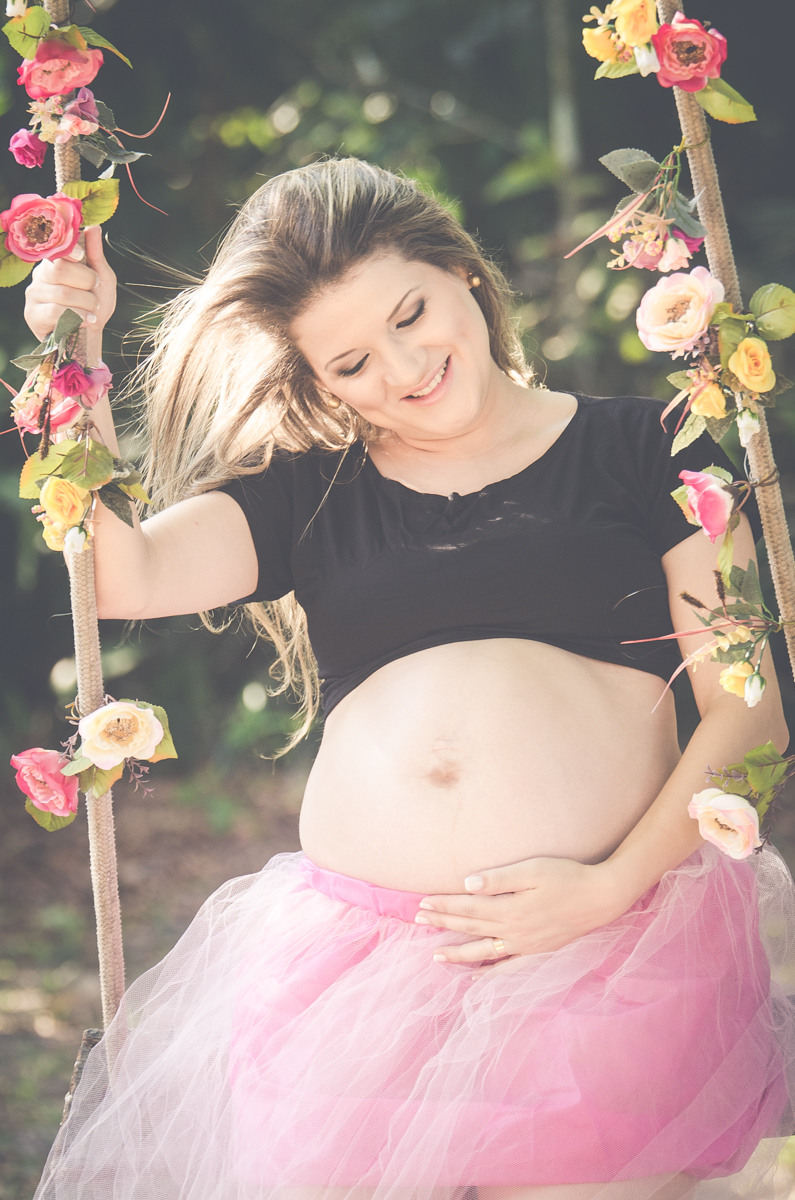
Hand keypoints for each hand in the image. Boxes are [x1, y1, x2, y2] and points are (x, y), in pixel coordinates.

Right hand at [24, 225, 116, 341]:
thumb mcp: (102, 279)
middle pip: (60, 269)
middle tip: (94, 293)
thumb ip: (96, 254)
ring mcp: (34, 294)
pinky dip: (78, 317)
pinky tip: (86, 321)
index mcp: (55, 261)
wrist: (90, 336)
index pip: (57, 248)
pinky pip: (57, 312)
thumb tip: (93, 227)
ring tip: (93, 311)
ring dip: (87, 304)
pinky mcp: (32, 315)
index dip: (69, 250)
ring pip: (63, 293)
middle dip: (86, 283)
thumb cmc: (95, 304)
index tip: (81, 256)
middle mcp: (40, 274)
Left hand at [416, 857, 628, 976]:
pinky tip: (476, 979)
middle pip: (470, 927)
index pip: (467, 907)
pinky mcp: (537, 951)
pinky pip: (507, 968)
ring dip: (458, 953)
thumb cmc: (567, 877)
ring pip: (483, 951)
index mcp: (509, 909)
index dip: (444, 904)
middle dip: (443, 923)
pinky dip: (490, 975)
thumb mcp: (533, 870)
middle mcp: (513, 931)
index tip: (422, 902)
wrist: (601, 898)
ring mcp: (525, 945)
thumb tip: (468, 883)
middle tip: (417, 919)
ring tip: (436, 956)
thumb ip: (499, 879)